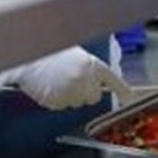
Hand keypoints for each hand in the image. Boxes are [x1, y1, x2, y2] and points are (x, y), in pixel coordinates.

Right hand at [12, 47, 134, 109]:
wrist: (27, 55)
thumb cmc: (51, 52)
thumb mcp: (77, 55)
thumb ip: (91, 69)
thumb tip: (102, 83)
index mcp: (91, 65)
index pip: (112, 81)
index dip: (122, 91)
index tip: (130, 99)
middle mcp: (84, 80)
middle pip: (93, 98)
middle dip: (85, 92)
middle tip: (71, 80)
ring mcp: (70, 93)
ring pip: (76, 103)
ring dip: (69, 95)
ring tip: (56, 79)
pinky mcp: (56, 102)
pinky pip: (61, 106)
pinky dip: (55, 99)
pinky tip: (49, 86)